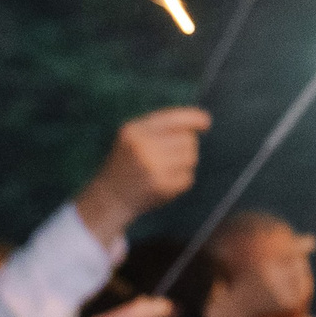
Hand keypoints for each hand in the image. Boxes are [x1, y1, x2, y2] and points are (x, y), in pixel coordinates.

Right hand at [76, 108, 210, 240]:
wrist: (109, 198)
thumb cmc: (127, 164)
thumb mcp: (133, 138)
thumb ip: (160, 128)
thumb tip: (202, 120)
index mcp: (134, 130)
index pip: (172, 118)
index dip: (193, 118)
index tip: (206, 121)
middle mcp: (143, 146)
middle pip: (187, 139)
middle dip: (185, 147)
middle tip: (167, 158)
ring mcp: (152, 166)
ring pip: (190, 158)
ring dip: (184, 164)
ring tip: (164, 170)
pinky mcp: (161, 185)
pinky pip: (187, 178)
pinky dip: (180, 181)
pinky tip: (163, 184)